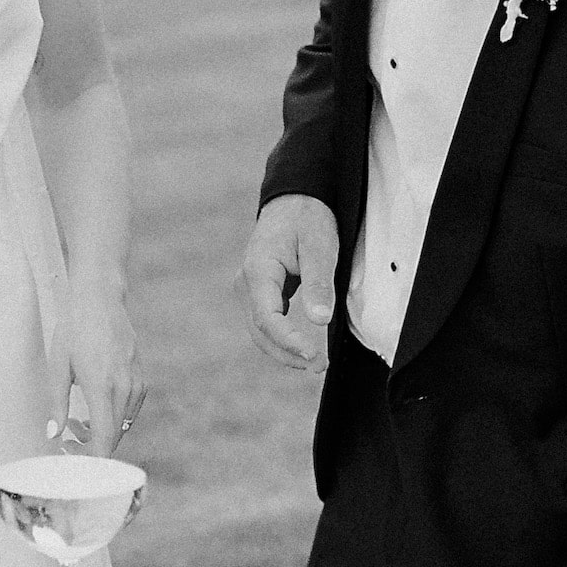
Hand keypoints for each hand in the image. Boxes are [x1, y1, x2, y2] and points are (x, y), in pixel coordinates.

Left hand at [57, 280, 144, 456]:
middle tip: (68, 441)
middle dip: (91, 447)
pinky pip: (129, 411)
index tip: (72, 455)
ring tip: (77, 422)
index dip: (90, 456)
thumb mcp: (58, 366)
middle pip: (113, 437)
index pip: (103, 438)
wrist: (100, 299)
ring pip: (122, 426)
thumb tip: (53, 434)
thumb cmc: (74, 329)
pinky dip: (113, 418)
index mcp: (101, 385)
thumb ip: (57, 403)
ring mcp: (136, 383)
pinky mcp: (140, 379)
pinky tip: (95, 409)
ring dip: (101, 432)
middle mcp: (124, 387)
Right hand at [235, 194, 337, 373]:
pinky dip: (282, 340)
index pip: (268, 318)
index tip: (313, 355)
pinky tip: (304, 349)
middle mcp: (246, 284)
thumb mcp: (320, 245)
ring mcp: (248, 290)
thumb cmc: (308, 218)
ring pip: (260, 332)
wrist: (294, 200)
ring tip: (315, 364)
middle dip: (288, 354)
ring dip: (285, 351)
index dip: (289, 341)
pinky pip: (266, 324)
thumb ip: (319, 283)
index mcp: (258, 271)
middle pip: (260, 332)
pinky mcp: (257, 295)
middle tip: (319, 366)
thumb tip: (320, 320)